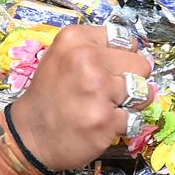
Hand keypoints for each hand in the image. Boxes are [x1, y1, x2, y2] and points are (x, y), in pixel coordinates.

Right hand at [8, 25, 151, 170]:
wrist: (29, 135)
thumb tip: (138, 53)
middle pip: (141, 64)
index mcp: (76, 39)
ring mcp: (97, 90)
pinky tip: (101, 124)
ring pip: (145, 92)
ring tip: (105, 107)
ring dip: (131, 104)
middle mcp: (87, 59)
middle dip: (131, 79)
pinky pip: (135, 118)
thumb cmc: (51, 94)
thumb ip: (97, 49)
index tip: (107, 69)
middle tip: (106, 92)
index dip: (122, 57)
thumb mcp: (64, 56)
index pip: (126, 39)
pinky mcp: (105, 120)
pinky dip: (123, 125)